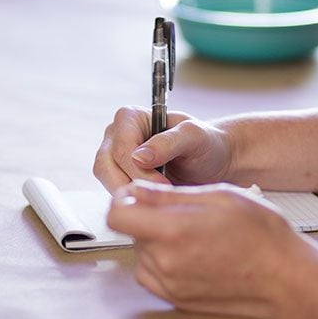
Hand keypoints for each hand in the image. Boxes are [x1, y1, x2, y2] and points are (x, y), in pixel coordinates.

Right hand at [93, 106, 233, 193]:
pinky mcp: (120, 177)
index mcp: (129, 117)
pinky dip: (134, 200)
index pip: (120, 148)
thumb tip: (139, 156)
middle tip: (160, 195)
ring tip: (161, 197)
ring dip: (132, 194)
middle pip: (105, 166)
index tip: (164, 185)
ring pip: (107, 182)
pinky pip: (116, 193)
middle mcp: (116, 135)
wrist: (213, 161)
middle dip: (132, 185)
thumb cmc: (205, 143)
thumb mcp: (194, 137)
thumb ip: (168, 142)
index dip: (139, 170)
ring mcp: (115, 157)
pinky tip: (155, 200)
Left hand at [107, 180, 306, 318]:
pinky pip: (153, 275)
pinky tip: (190, 252)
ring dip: (156, 240)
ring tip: (192, 233)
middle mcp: (166, 262)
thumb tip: (135, 191)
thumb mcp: (218, 196)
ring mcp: (170, 285)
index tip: (137, 195)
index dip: (122, 200)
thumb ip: (169, 195)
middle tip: (181, 212)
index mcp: (173, 231)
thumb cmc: (262, 233)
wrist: (285, 277)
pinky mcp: (177, 300)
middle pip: (131, 232)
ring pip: (142, 253)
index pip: (116, 216)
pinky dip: (162, 262)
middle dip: (147, 217)